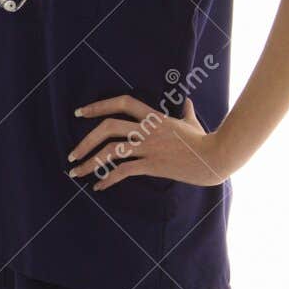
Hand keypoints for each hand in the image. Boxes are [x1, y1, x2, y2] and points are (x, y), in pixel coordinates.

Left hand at [67, 95, 232, 189]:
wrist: (216, 156)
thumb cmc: (205, 140)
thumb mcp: (192, 122)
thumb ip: (185, 111)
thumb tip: (187, 101)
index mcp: (154, 116)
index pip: (122, 102)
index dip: (99, 105)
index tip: (80, 113)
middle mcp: (148, 129)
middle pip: (108, 127)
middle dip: (85, 140)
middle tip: (71, 153)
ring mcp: (149, 147)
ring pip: (111, 151)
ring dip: (89, 162)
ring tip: (76, 172)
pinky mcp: (153, 165)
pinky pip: (124, 171)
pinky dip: (108, 180)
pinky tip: (99, 187)